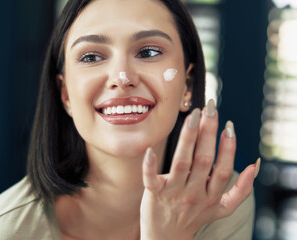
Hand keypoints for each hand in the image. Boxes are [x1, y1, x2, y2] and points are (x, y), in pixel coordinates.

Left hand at [140, 100, 258, 239]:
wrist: (166, 238)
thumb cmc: (194, 217)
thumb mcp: (221, 208)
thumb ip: (240, 190)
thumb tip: (254, 165)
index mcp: (211, 195)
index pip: (222, 169)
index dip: (228, 147)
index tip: (228, 125)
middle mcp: (194, 193)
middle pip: (203, 160)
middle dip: (208, 132)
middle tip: (210, 108)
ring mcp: (173, 194)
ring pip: (182, 163)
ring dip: (188, 138)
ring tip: (193, 116)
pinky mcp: (153, 195)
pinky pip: (151, 179)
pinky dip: (150, 166)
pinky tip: (150, 150)